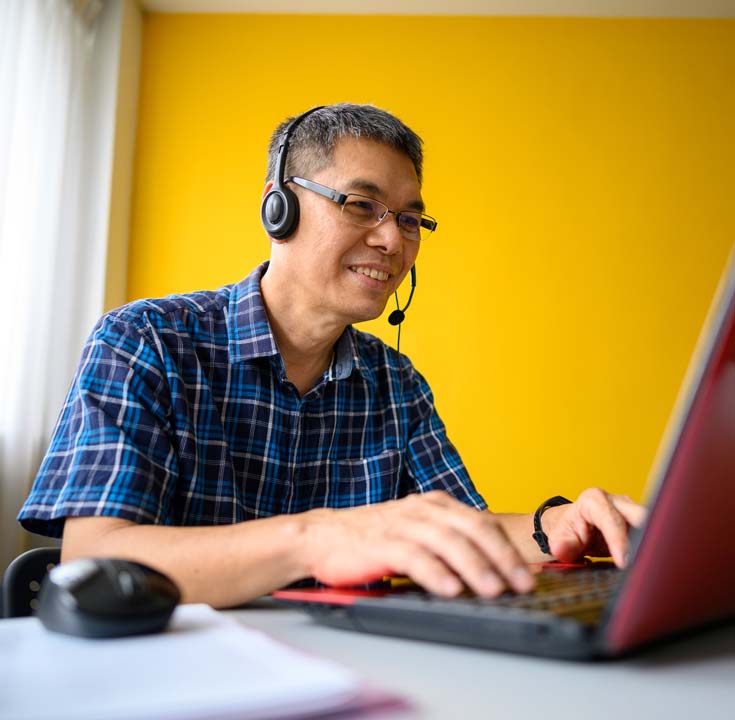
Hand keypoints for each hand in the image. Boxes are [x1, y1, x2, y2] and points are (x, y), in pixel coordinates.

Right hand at [301, 491, 535, 597]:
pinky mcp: (381, 543)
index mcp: (436, 505)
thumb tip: (492, 570)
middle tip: (522, 584)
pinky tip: (450, 590)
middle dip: (502, 557)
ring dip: (474, 566)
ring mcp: (401, 525)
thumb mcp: (417, 533)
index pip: (482, 523)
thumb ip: (449, 543)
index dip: (508, 548)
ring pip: (447, 541)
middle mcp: (422, 510)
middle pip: (472, 528)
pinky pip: (413, 557)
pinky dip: (435, 573)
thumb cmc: (373, 538)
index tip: (529, 574)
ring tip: (494, 590)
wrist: (323, 536)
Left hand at [543, 488, 646, 567]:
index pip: (611, 519)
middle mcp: (617, 502)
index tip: (623, 561)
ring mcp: (632, 513)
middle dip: (647, 537)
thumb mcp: (559, 539)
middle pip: (640, 517)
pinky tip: (653, 565)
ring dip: (654, 545)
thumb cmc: (568, 531)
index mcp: (594, 500)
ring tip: (653, 567)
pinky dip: (654, 550)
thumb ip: (562, 545)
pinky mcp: (642, 526)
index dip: (618, 540)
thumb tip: (562, 549)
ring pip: (653, 526)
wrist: (574, 529)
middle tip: (647, 563)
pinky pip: (653, 536)